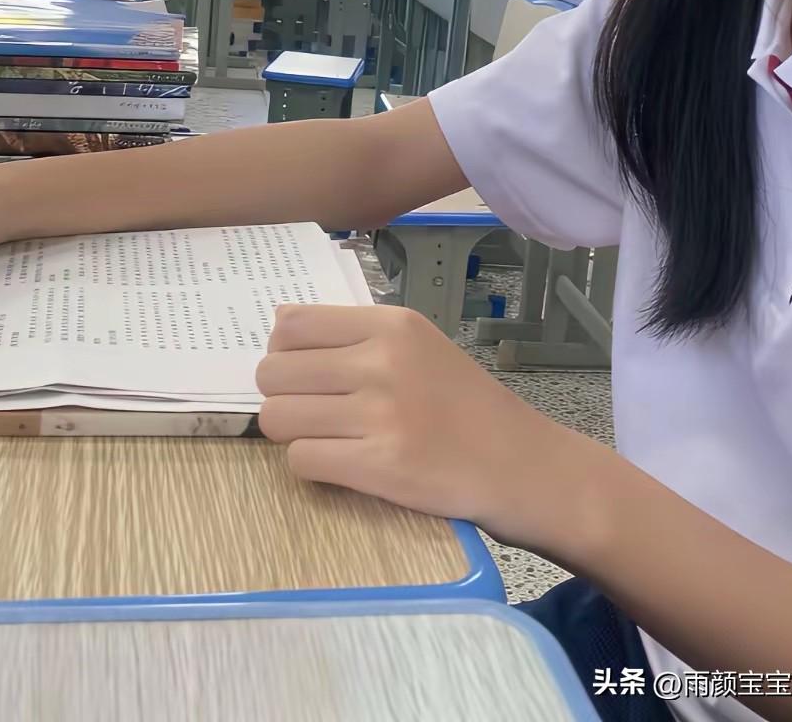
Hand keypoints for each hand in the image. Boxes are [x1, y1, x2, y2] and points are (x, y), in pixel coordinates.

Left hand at [257, 304, 575, 541]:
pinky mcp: (380, 467)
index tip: (299, 371)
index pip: (290, 324)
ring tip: (324, 437)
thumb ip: (353, 333)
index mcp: (391, 324)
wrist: (518, 463)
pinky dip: (311, 465)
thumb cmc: (462, 403)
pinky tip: (341, 462)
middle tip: (311, 410)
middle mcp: (382, 361)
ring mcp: (380, 414)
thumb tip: (278, 324)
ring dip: (290, 432)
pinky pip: (301, 460)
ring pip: (278, 417)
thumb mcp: (417, 344)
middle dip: (280, 395)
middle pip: (273, 372)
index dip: (281, 351)